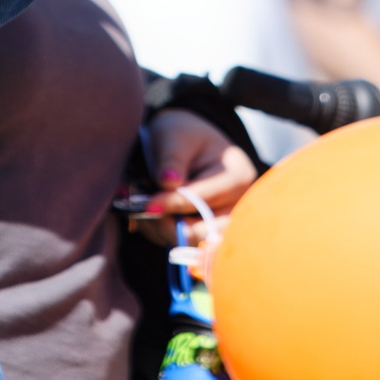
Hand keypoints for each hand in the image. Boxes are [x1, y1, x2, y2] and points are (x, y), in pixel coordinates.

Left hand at [132, 108, 258, 246]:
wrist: (184, 143)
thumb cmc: (183, 135)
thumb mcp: (175, 136)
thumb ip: (171, 158)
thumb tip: (168, 182)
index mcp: (237, 177)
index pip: (203, 200)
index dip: (172, 203)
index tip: (147, 203)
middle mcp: (236, 207)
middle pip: (204, 232)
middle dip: (168, 224)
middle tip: (144, 209)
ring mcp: (221, 224)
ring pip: (190, 243)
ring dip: (161, 229)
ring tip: (142, 207)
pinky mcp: (204, 234)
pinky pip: (180, 244)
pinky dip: (160, 232)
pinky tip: (149, 213)